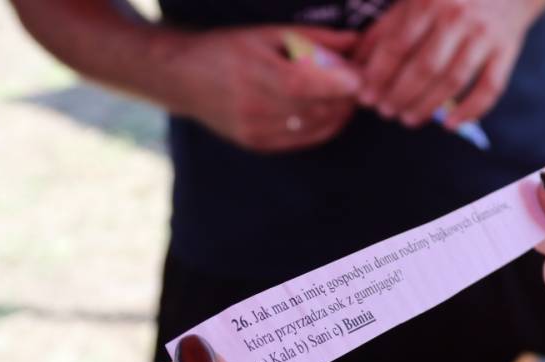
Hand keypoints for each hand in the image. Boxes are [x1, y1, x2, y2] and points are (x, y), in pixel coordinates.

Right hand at [171, 27, 361, 151]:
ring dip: (338, 111)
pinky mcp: (259, 145)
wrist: (184, 79)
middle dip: (344, 96)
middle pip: (315, 107)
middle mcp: (253, 106)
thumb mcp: (268, 33)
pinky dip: (324, 125)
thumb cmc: (228, 48)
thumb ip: (315, 39)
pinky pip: (304, 139)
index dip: (336, 82)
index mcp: (254, 71)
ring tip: (344, 93)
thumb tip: (355, 41)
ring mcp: (256, 130)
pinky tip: (327, 109)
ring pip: (314, 126)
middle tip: (358, 81)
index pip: (304, 82)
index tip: (360, 76)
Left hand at [354, 0, 544, 127]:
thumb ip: (385, 29)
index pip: (397, 45)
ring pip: (452, 81)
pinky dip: (470, 110)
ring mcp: (483, 34)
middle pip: (424, 67)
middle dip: (400, 95)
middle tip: (386, 112)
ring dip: (427, 106)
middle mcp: (456, 16)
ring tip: (408, 119)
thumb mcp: (413, 0)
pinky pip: (490, 87)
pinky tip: (449, 124)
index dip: (379, 75)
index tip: (366, 97)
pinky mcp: (506, 49)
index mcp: (427, 0)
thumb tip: (356, 63)